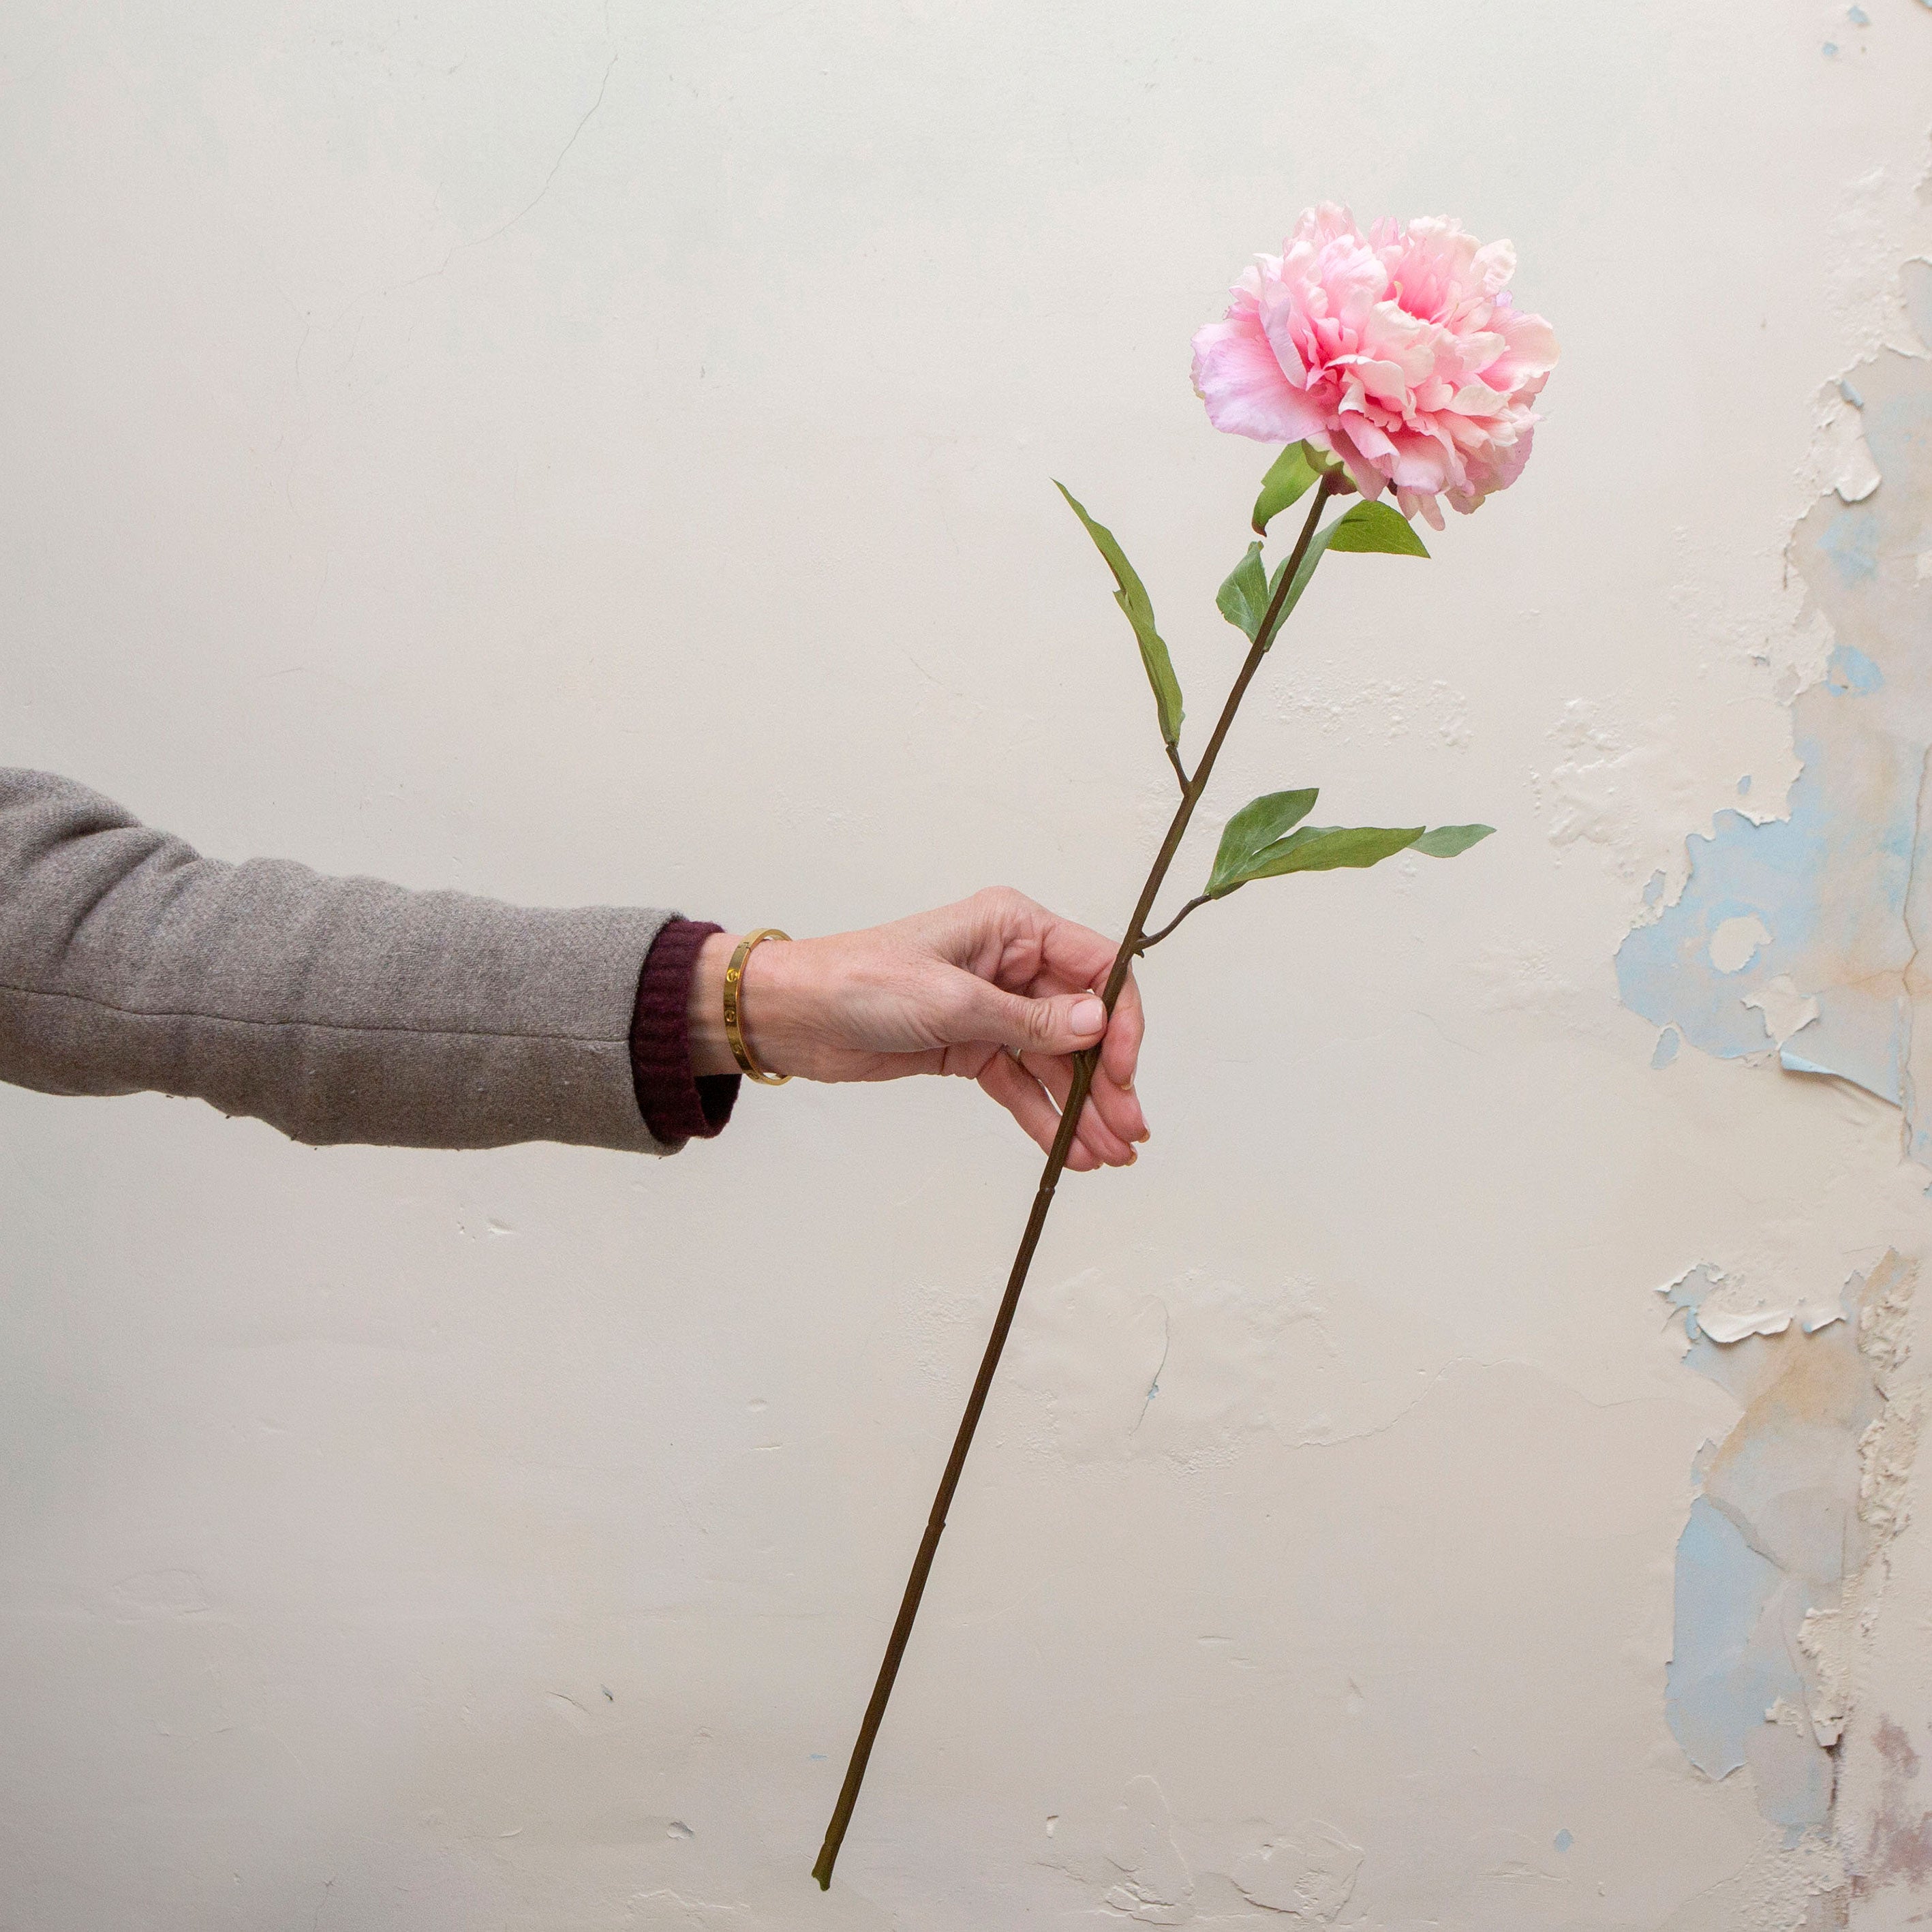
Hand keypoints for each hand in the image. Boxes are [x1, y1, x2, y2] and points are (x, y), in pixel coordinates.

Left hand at [688, 889, 1148, 1170]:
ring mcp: (993, 1008)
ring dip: (1082, 1109)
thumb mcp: (950, 1000)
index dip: (1119, 1021)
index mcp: (1013, 928)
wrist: (794, 1015)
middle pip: (1082, 1025)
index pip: (1097, 968)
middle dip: (1107, 1081)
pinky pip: (1021, 1084)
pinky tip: (1068, 1150)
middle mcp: (1011, 965)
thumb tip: (1095, 1023)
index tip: (1121, 1071)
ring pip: (1055, 1062)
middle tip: (1128, 1132)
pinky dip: (1044, 1116)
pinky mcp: (971, 1047)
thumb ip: (1028, 1019)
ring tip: (1106, 1156)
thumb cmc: (859, 981)